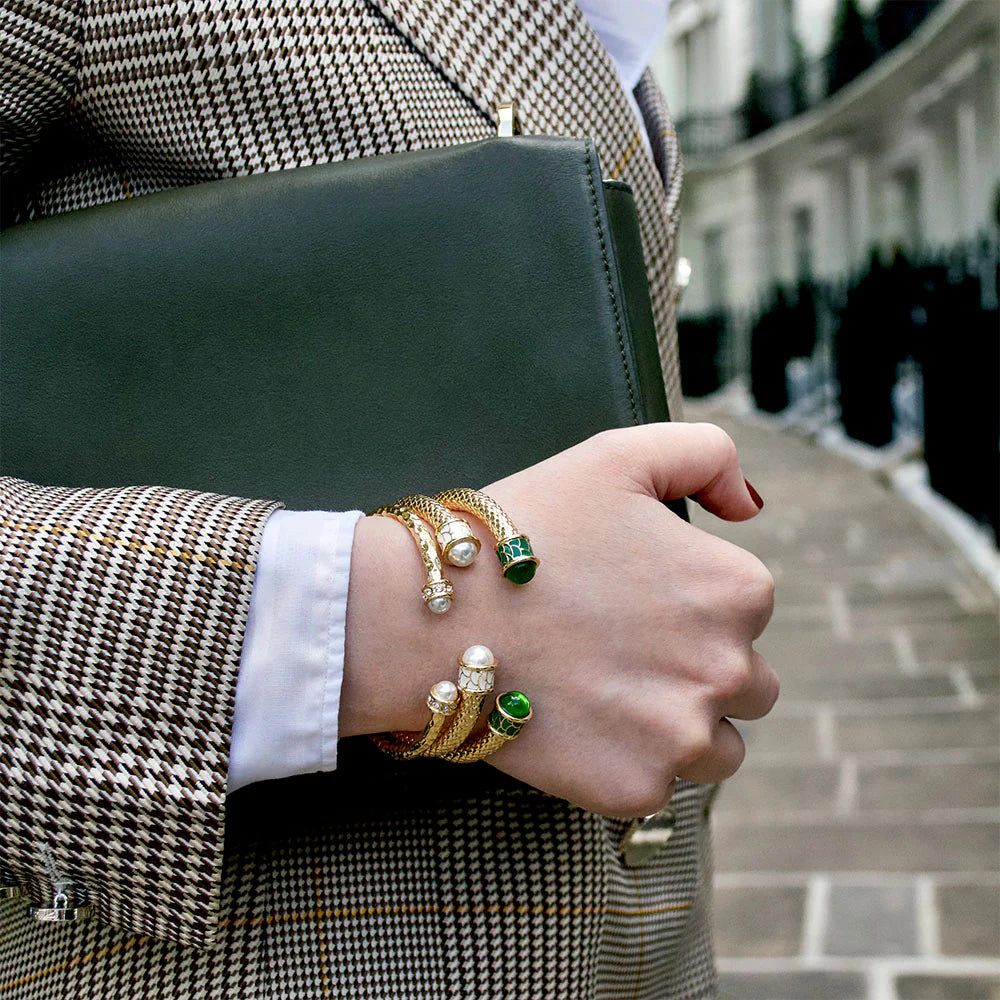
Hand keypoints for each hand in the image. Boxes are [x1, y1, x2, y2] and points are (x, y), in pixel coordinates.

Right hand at [341, 423, 776, 816]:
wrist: (433, 614)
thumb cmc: (523, 530)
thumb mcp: (618, 456)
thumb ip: (706, 454)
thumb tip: (748, 506)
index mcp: (737, 588)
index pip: (745, 606)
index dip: (686, 597)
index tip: (629, 595)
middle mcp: (729, 669)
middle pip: (745, 681)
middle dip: (696, 667)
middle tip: (620, 647)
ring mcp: (682, 737)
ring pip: (718, 745)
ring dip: (678, 725)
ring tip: (606, 693)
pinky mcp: (635, 789)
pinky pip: (658, 785)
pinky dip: (627, 763)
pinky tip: (577, 724)